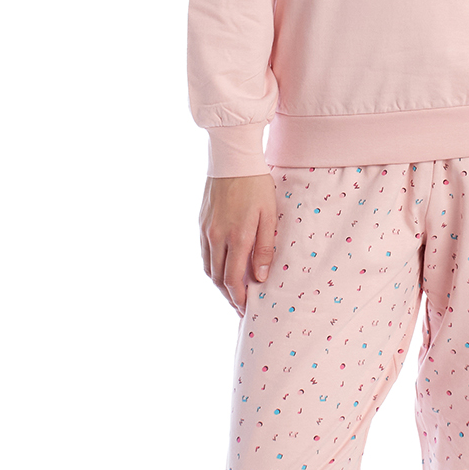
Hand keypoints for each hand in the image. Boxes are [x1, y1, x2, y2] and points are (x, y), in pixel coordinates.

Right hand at [199, 172, 278, 316]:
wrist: (232, 160)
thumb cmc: (256, 186)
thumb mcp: (268, 216)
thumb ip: (264, 248)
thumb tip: (259, 277)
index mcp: (237, 238)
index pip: (233, 280)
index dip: (238, 298)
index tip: (245, 309)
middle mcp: (217, 238)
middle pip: (217, 278)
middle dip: (228, 296)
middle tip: (239, 306)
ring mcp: (206, 230)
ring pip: (208, 268)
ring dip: (218, 283)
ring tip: (231, 292)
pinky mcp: (201, 223)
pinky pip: (204, 253)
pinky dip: (212, 267)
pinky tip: (221, 268)